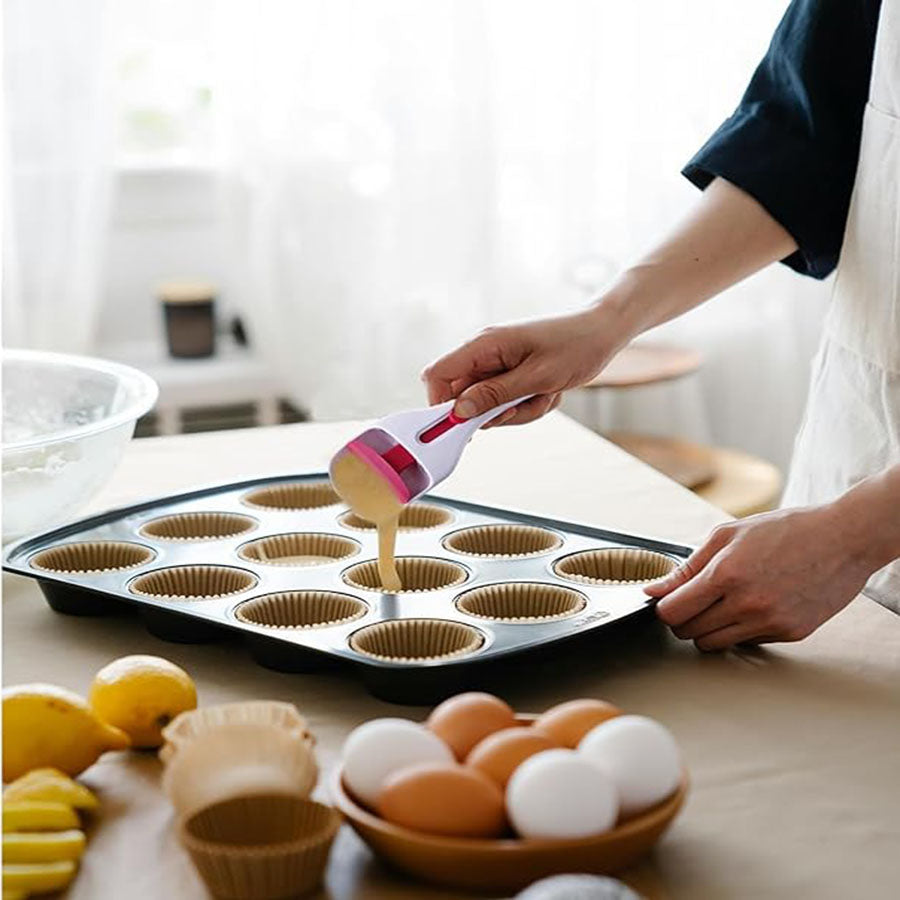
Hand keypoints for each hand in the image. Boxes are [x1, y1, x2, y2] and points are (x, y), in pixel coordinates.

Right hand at [421, 308, 619, 425]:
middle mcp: (485, 353)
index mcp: (484, 345)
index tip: (464, 426)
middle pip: (463, 397)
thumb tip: (458, 411)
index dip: (442, 405)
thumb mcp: (537, 377)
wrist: (602, 332)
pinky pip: (506, 402)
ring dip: (517, 410)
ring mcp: (497, 363)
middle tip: (522, 407)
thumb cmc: (575, 346)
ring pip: (488, 405)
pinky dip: (527, 405)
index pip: (437, 375)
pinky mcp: (510, 372)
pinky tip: (548, 392)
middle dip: (493, 412)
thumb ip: (494, 395)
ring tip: (544, 395)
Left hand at [645, 505, 875, 649]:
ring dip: (709, 628)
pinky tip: (754, 605)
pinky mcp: (790, 634)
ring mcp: (771, 622)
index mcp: (726, 574)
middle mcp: (747, 603)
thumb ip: (687, 567)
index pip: (672, 612)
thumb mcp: (728, 536)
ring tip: (723, 603)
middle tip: (695, 600)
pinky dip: (741, 629)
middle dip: (684, 618)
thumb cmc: (785, 530)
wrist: (844, 539)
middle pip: (689, 632)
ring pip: (714, 644)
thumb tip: (654, 591)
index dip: (664, 608)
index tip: (667, 601)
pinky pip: (747, 642)